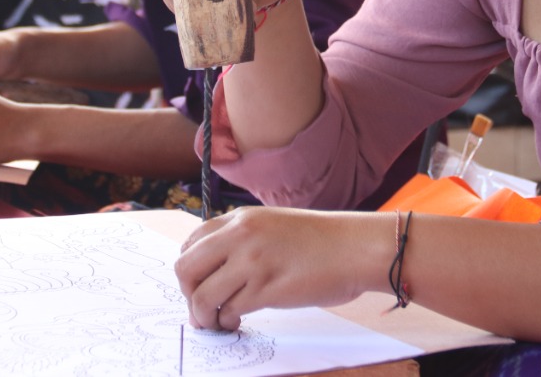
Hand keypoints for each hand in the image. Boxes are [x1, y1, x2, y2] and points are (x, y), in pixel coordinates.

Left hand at [174, 207, 388, 329]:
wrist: (355, 247)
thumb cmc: (321, 240)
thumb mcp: (274, 224)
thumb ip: (243, 239)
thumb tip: (215, 269)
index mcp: (241, 218)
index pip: (190, 242)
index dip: (189, 270)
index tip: (199, 285)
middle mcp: (241, 236)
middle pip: (185, 269)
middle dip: (187, 295)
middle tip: (201, 309)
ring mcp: (252, 262)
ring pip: (202, 296)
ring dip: (204, 317)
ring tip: (219, 322)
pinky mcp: (266, 289)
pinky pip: (229, 311)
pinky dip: (228, 322)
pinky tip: (239, 322)